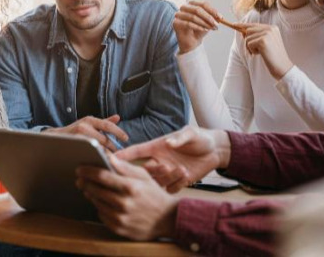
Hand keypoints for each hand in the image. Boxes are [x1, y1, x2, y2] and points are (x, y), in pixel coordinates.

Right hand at [45, 115, 127, 152]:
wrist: (54, 138)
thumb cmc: (75, 131)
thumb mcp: (89, 124)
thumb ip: (103, 122)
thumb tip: (118, 117)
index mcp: (90, 120)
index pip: (108, 125)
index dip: (118, 132)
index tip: (127, 138)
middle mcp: (84, 126)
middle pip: (104, 140)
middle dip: (113, 149)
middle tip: (120, 156)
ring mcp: (77, 136)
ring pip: (97, 148)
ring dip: (105, 155)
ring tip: (112, 160)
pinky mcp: (72, 146)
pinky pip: (88, 153)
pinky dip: (95, 157)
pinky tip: (100, 162)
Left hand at [76, 157, 178, 240]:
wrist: (167, 219)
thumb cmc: (154, 195)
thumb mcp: (144, 177)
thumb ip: (125, 167)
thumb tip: (108, 157)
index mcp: (130, 187)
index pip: (102, 176)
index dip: (87, 171)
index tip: (79, 168)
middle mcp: (124, 203)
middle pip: (95, 190)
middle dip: (85, 183)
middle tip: (80, 179)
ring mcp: (121, 218)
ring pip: (96, 203)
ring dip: (91, 195)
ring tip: (90, 189)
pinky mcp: (119, 229)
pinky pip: (102, 216)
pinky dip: (100, 208)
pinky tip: (103, 203)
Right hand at [115, 126, 229, 192]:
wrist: (216, 151)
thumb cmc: (201, 138)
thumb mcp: (191, 134)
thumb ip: (180, 138)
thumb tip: (169, 142)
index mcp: (157, 146)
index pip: (136, 151)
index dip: (122, 155)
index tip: (108, 159)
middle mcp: (159, 160)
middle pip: (143, 170)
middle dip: (147, 172)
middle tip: (160, 168)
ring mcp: (167, 172)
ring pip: (156, 181)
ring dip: (166, 178)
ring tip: (181, 170)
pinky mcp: (177, 181)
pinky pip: (170, 189)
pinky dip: (177, 185)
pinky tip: (187, 176)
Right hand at [172, 0, 221, 54]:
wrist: (191, 41)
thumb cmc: (199, 29)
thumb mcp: (208, 22)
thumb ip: (213, 18)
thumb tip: (220, 17)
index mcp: (192, 3)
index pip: (203, 4)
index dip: (212, 10)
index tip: (220, 17)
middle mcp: (184, 7)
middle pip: (197, 9)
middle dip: (208, 17)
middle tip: (216, 24)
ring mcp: (178, 14)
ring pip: (193, 17)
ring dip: (204, 23)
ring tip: (211, 28)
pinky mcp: (176, 22)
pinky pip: (188, 24)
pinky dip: (197, 27)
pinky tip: (204, 30)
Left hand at [240, 23, 293, 78]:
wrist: (282, 67)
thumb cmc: (273, 57)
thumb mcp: (266, 44)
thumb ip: (257, 36)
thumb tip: (242, 32)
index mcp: (272, 28)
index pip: (254, 25)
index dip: (243, 25)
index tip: (234, 24)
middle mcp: (270, 28)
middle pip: (248, 30)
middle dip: (248, 41)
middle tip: (257, 50)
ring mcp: (267, 34)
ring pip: (247, 38)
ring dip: (251, 48)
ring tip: (262, 53)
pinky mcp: (263, 41)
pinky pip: (249, 44)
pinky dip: (252, 51)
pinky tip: (261, 54)